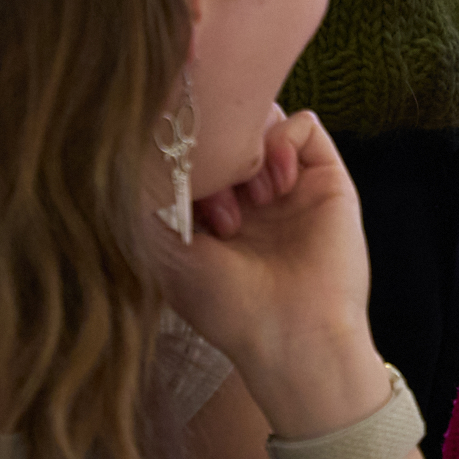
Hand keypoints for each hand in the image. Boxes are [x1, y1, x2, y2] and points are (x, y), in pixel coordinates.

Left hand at [160, 106, 387, 437]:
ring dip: (250, 149)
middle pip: (229, 132)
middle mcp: (251, 195)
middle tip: (215, 197)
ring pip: (264, 121)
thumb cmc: (229, 308)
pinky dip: (285, 141)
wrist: (294, 337)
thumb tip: (132, 152)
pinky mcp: (327, 178)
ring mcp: (290, 184)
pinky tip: (278, 184)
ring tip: (252, 199)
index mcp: (211, 214)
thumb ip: (151, 201)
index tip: (180, 195)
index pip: (193, 153)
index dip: (181, 160)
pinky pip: (306, 125)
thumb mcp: (171, 253)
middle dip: (216, 152)